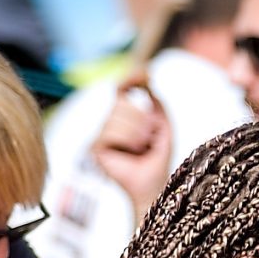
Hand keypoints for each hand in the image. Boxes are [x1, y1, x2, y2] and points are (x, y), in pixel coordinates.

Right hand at [91, 87, 173, 214]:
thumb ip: (156, 104)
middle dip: (142, 118)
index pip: (121, 90)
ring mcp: (100, 136)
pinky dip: (128, 140)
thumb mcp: (163, 126)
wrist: (154, 184)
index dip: (131, 79)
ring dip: (138, 131)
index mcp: (123, 117)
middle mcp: (108, 124)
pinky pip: (111, 133)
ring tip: (143, 146)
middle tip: (150, 137)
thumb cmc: (158, 158)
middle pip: (120, 103)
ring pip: (117, 117)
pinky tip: (133, 152)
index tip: (148, 73)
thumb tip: (148, 82)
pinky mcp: (95, 149)